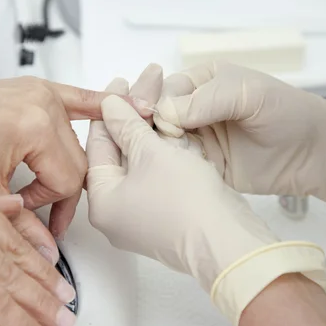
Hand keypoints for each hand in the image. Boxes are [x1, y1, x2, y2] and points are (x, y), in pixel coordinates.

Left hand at [0, 67, 152, 237]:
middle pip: (77, 162)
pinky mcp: (34, 89)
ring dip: (66, 166)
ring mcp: (41, 92)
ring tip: (53, 187)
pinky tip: (119, 106)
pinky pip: (77, 98)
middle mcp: (45, 103)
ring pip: (75, 141)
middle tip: (42, 215)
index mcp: (37, 125)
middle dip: (60, 193)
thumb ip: (21, 227)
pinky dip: (95, 106)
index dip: (53, 209)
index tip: (36, 222)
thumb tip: (48, 254)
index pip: (69, 181)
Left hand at [85, 67, 325, 325]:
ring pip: (141, 161)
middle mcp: (117, 212)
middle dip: (134, 116)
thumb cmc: (185, 200)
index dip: (110, 109)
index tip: (120, 83)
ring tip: (160, 97)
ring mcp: (142, 215)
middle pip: (120, 152)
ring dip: (151, 129)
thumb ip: (127, 126)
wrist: (227, 242)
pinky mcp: (166, 215)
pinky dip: (163, 150)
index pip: (98, 144)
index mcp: (101, 201)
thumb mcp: (151, 153)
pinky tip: (172, 123)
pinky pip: (158, 174)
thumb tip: (108, 104)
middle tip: (143, 83)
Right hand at [154, 61, 325, 227]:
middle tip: (144, 138)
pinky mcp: (202, 165)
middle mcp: (193, 109)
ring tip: (145, 158)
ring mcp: (196, 138)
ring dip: (153, 148)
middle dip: (146, 125)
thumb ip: (206, 100)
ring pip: (161, 141)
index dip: (155, 102)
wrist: (314, 153)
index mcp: (201, 82)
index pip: (166, 90)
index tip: (152, 117)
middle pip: (156, 115)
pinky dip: (166, 168)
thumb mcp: (246, 93)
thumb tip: (163, 114)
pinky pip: (176, 165)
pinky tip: (160, 174)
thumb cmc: (284, 112)